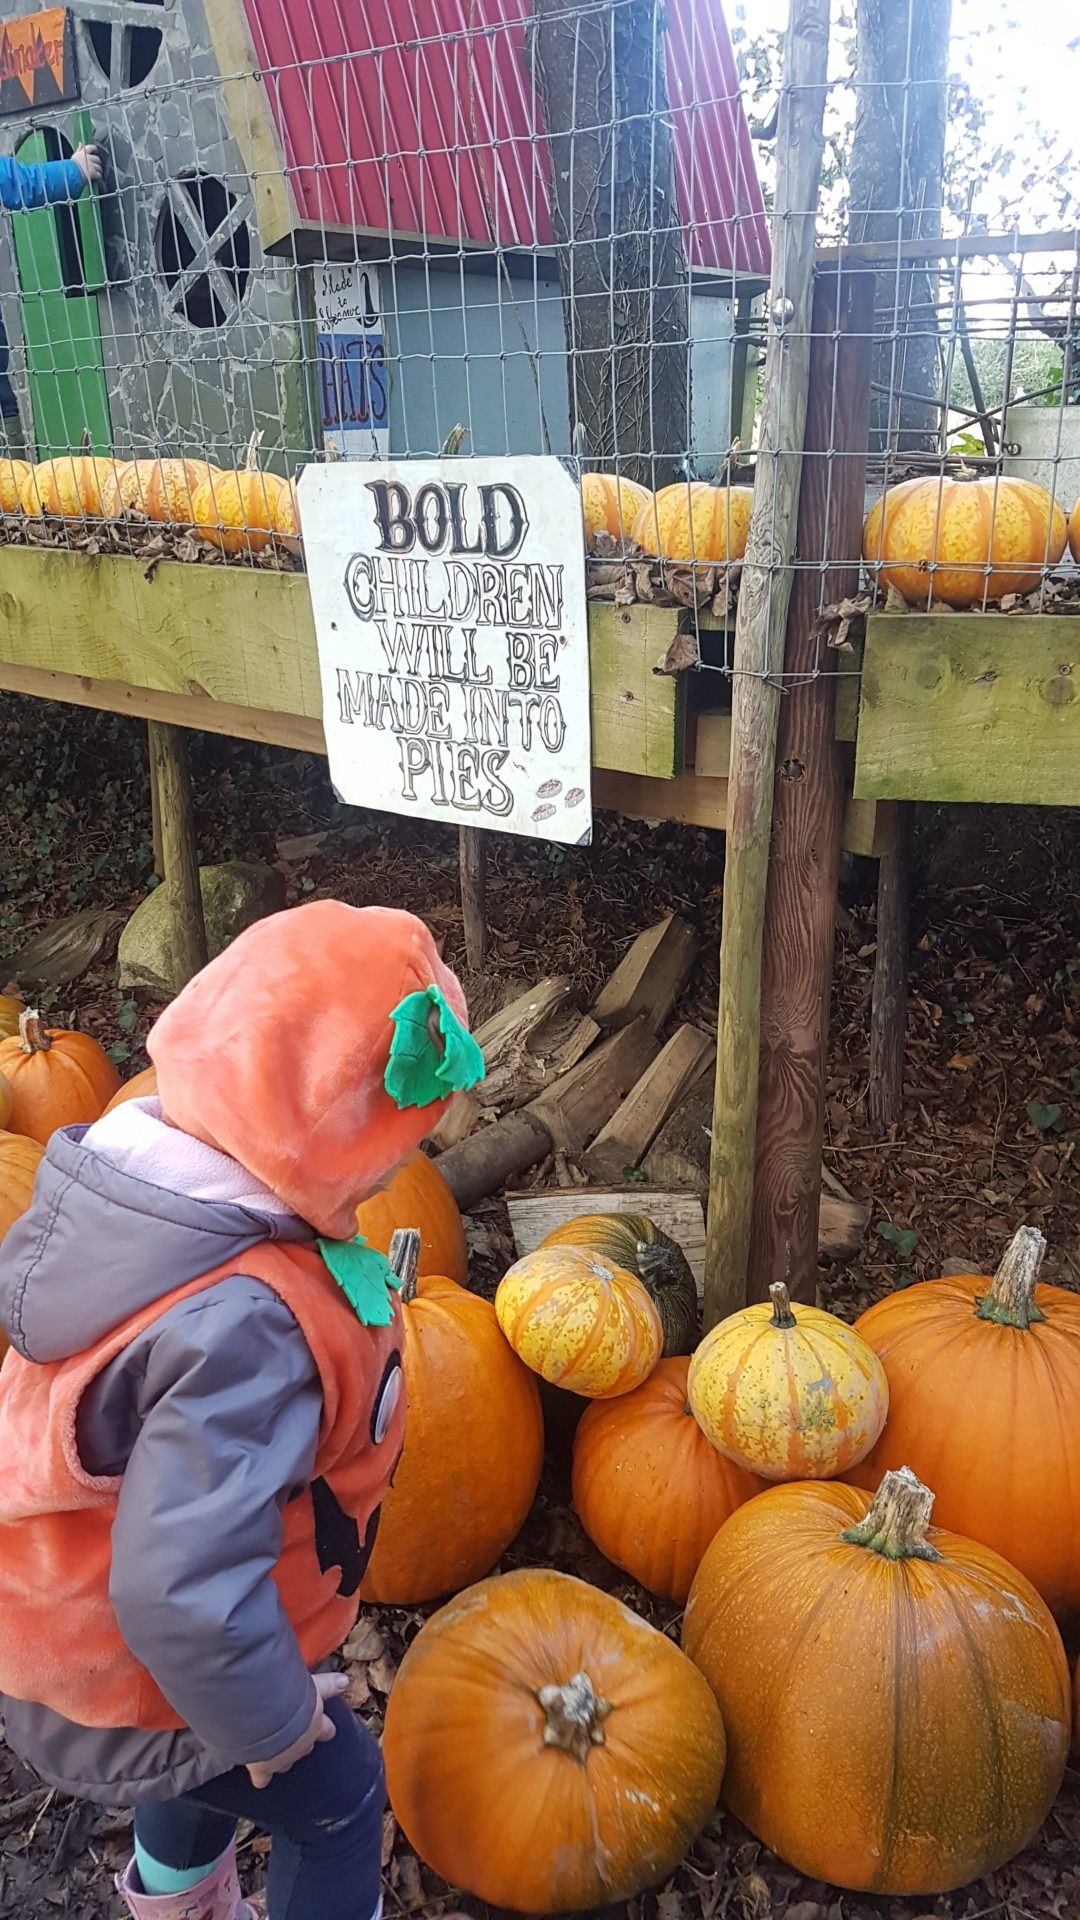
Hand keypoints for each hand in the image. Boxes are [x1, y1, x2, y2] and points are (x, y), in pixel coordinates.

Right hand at [72, 144, 101, 184]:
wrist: (70, 173)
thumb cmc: (70, 166)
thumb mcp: (74, 156)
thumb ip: (79, 149)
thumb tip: (81, 143)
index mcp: (83, 153)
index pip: (91, 147)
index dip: (95, 149)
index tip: (96, 151)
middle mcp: (88, 158)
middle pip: (97, 159)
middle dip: (98, 163)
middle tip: (96, 166)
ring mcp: (91, 165)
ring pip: (99, 167)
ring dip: (99, 170)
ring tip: (96, 173)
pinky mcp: (93, 172)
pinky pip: (99, 175)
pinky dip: (99, 177)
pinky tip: (97, 179)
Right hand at [246, 1672, 348, 1788]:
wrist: (265, 1716)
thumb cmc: (288, 1697)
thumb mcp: (312, 1685)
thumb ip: (328, 1684)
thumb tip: (345, 1681)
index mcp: (313, 1724)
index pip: (325, 1729)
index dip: (325, 1728)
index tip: (326, 1729)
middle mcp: (300, 1745)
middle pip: (305, 1747)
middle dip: (302, 1742)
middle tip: (296, 1734)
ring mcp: (282, 1758)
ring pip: (286, 1763)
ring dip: (283, 1756)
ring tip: (275, 1750)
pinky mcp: (262, 1769)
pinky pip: (262, 1778)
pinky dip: (261, 1777)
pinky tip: (260, 1777)